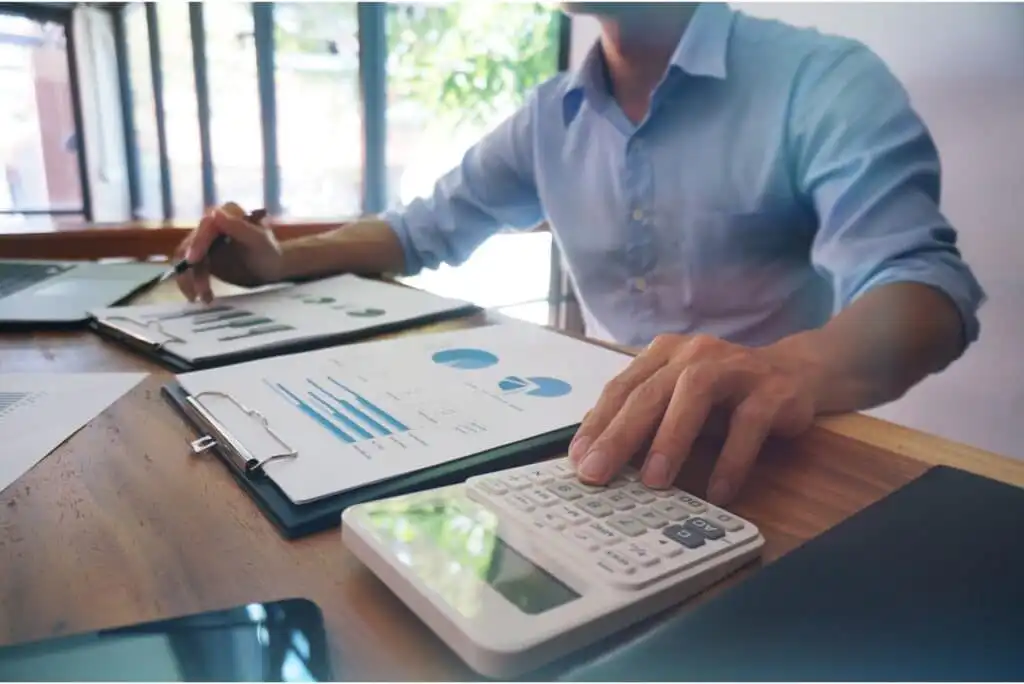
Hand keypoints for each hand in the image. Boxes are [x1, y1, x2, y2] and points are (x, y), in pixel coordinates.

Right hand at [174, 202, 283, 302]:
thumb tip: (214, 213)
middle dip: (192, 269)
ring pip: (186, 260)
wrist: (273, 268)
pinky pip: (189, 270)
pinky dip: (191, 284)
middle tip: (198, 291)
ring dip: (190, 280)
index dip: (197, 243)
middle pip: (190, 244)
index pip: (204, 227)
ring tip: (205, 298)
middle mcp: (210, 224)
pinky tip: (203, 297)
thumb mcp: (259, 241)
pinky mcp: (201, 257)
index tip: (192, 261)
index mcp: (225, 213)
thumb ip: (239, 227)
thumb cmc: (270, 252)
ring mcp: (203, 241)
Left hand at [568, 334, 821, 504]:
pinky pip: (747, 424)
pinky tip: (718, 491)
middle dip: (619, 435)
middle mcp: (695, 353)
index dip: (598, 424)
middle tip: (597, 473)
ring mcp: (735, 368)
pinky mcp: (773, 390)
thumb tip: (595, 450)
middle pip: (649, 392)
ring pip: (693, 396)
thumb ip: (645, 415)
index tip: (578, 459)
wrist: (799, 372)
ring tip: (653, 482)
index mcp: (665, 353)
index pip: (622, 388)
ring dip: (670, 441)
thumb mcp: (679, 398)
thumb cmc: (725, 393)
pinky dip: (731, 460)